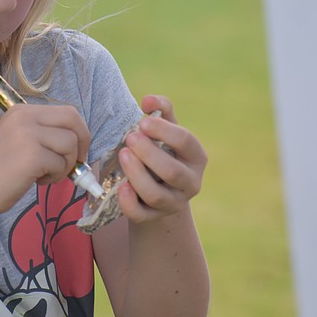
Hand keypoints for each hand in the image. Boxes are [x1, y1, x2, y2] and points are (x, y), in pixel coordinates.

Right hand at [0, 104, 89, 217]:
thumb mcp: (20, 140)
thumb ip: (45, 135)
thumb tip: (80, 141)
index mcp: (22, 111)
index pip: (66, 111)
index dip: (79, 131)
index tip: (78, 150)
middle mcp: (24, 117)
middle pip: (73, 120)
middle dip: (82, 142)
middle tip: (77, 163)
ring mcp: (27, 135)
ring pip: (70, 144)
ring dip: (65, 165)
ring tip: (46, 174)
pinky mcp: (32, 155)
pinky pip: (60, 164)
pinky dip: (55, 176)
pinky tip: (37, 181)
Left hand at [115, 95, 206, 222]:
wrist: (156, 189)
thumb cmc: (162, 151)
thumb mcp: (165, 131)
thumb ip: (161, 110)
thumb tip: (148, 99)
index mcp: (196, 156)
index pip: (186, 142)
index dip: (164, 130)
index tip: (143, 121)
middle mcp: (191, 182)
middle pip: (172, 171)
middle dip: (149, 153)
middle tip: (130, 137)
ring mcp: (174, 202)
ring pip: (156, 195)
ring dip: (137, 175)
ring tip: (122, 154)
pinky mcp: (154, 217)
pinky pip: (141, 215)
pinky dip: (129, 202)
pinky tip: (120, 186)